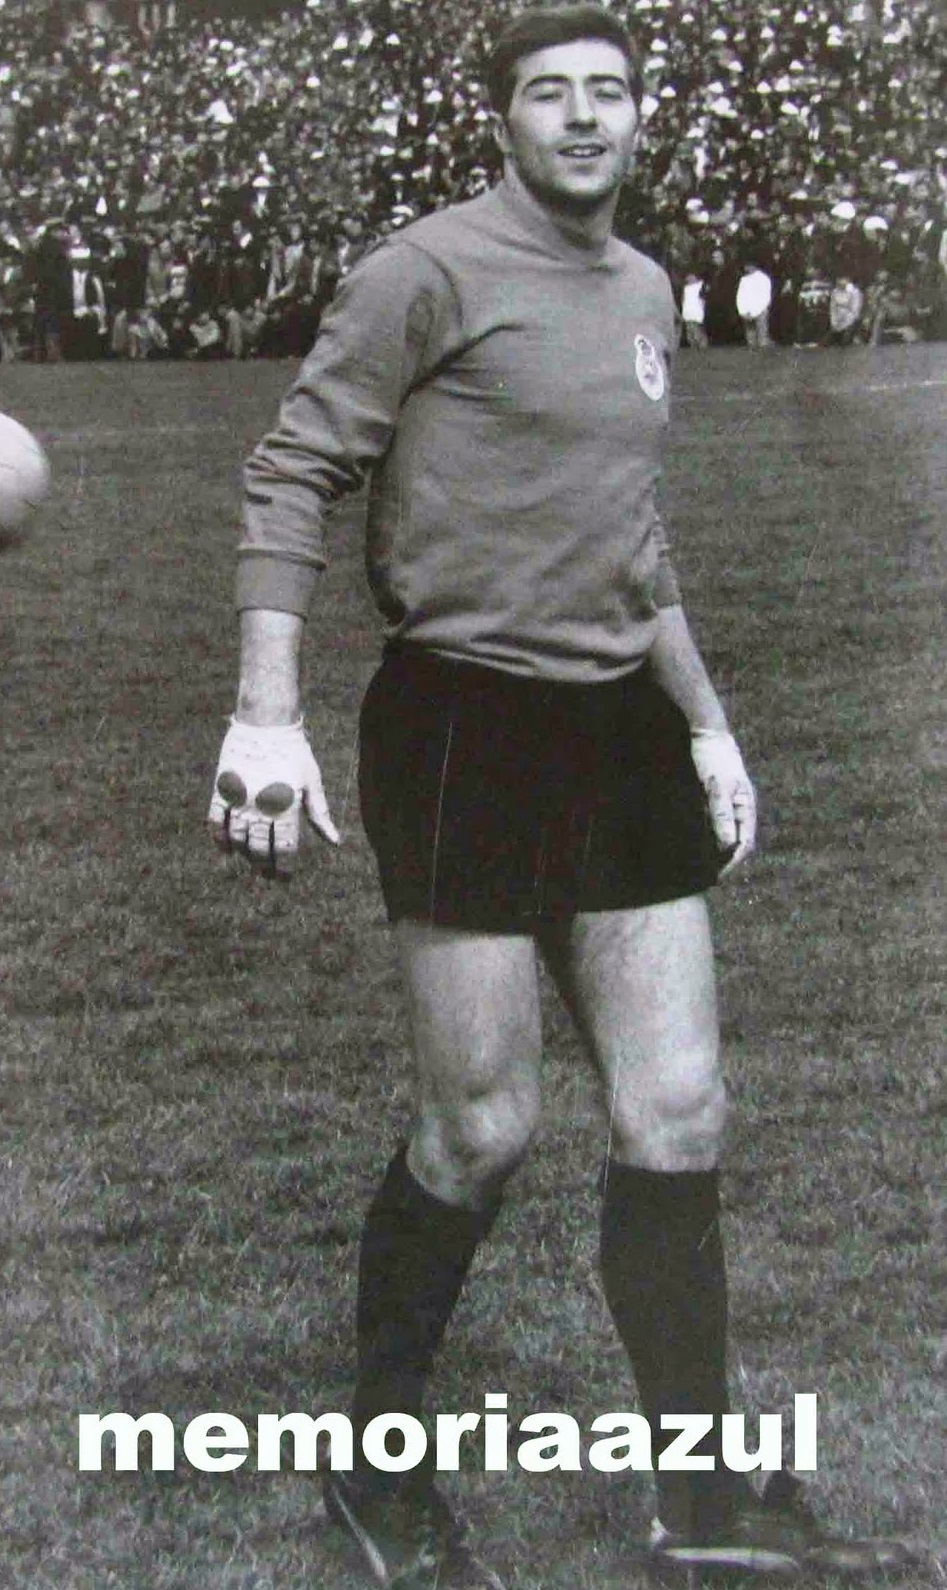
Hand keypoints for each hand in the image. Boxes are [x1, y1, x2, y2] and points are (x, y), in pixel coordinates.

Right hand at [208, 717, 339, 876]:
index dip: (284, 868)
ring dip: (243, 854)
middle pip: (259, 849)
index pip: (283, 849)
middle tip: (268, 873)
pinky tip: (226, 848)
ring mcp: (239, 799)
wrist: (265, 722)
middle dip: (264, 866)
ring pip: (237, 839)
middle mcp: (261, 807)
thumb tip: (335, 842)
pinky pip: (214, 822)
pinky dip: (218, 838)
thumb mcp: (312, 781)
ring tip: (251, 860)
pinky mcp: (222, 790)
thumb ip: (320, 814)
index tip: (285, 876)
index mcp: (286, 807)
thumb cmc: (294, 751)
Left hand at [690, 728, 756, 873]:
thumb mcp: (717, 788)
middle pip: (735, 842)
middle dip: (723, 859)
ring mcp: (727, 805)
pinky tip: (693, 842)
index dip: (733, 861)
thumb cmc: (714, 760)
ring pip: (723, 834)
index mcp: (746, 807)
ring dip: (713, 849)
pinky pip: (712, 823)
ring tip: (698, 863)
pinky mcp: (714, 800)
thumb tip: (729, 845)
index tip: (718, 875)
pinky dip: (705, 835)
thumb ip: (722, 815)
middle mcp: (739, 809)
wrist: (706, 735)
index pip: (745, 843)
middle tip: (705, 874)